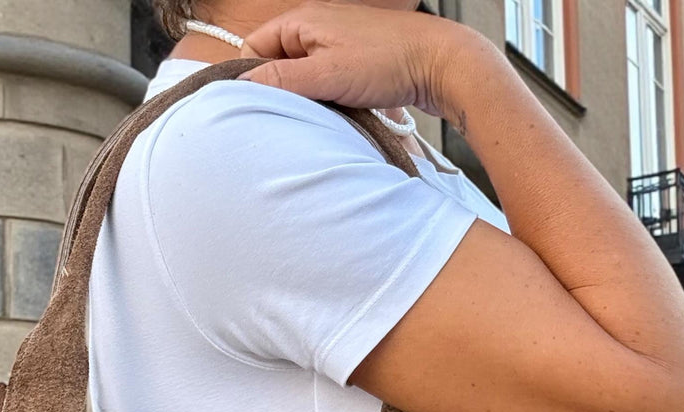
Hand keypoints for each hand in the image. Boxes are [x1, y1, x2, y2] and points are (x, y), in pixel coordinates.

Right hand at [238, 1, 486, 123]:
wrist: (442, 64)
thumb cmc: (389, 62)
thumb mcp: (327, 75)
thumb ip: (282, 80)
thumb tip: (241, 85)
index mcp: (302, 21)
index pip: (253, 50)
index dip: (252, 80)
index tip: (260, 108)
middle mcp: (317, 28)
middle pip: (277, 65)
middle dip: (281, 93)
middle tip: (292, 117)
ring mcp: (337, 45)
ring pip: (302, 79)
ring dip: (307, 101)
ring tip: (322, 115)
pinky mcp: (355, 64)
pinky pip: (326, 84)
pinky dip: (328, 101)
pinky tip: (340, 114)